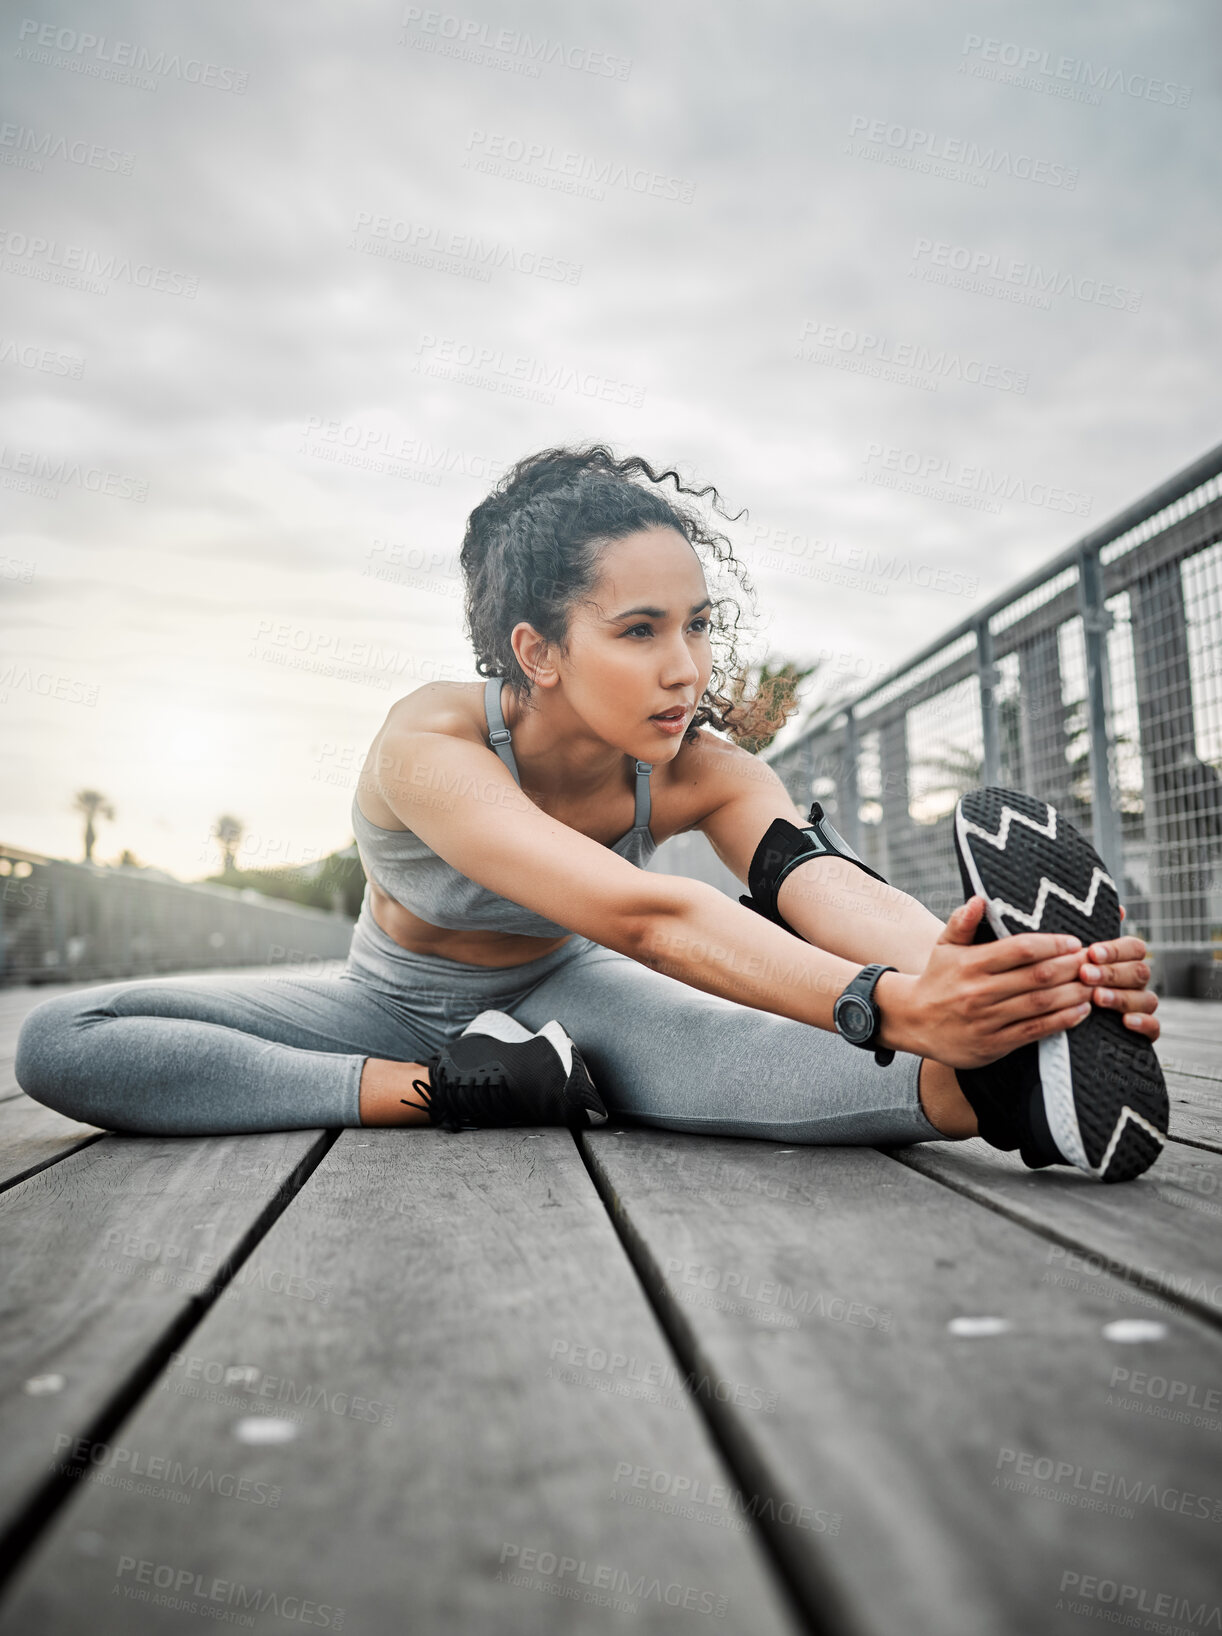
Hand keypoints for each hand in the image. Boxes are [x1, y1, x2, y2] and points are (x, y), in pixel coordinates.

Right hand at [876, 896, 1096, 1067]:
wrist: (912, 1022)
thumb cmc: (936, 980)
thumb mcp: (943, 947)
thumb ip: (961, 922)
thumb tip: (979, 899)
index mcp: (971, 964)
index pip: (1020, 949)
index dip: (1053, 944)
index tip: (1074, 942)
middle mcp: (979, 991)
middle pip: (1037, 976)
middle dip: (1071, 967)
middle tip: (1093, 961)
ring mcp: (987, 1020)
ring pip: (1040, 1004)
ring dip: (1073, 993)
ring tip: (1093, 984)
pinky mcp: (993, 1044)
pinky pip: (1034, 1031)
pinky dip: (1062, 1021)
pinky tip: (1080, 1011)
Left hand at [1076, 904, 1159, 1041]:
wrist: (1054, 1019)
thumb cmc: (1066, 981)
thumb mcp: (1071, 956)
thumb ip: (1088, 934)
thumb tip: (1118, 908)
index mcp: (1123, 960)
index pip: (1133, 947)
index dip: (1115, 950)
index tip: (1091, 952)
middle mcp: (1135, 981)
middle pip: (1139, 971)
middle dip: (1111, 973)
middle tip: (1085, 975)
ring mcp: (1140, 1006)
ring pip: (1146, 999)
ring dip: (1121, 997)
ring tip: (1097, 998)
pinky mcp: (1143, 1032)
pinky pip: (1155, 1027)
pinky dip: (1144, 1024)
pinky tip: (1126, 1022)